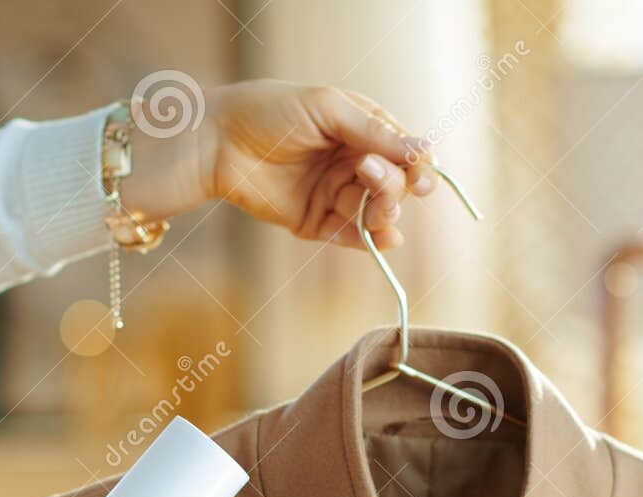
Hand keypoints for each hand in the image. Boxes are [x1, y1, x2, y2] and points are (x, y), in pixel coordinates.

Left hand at [123, 79, 438, 249]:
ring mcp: (335, 194)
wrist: (217, 141)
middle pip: (395, 184)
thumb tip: (425, 151)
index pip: (404, 151)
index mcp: (361, 130)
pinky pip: (352, 237)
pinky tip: (384, 239)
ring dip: (384, 211)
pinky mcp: (316, 223)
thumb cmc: (270, 111)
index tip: (422, 173)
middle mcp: (352, 163)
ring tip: (375, 208)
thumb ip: (374, 132)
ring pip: (378, 212)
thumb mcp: (328, 109)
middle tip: (369, 174)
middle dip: (393, 185)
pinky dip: (371, 241)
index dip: (417, 164)